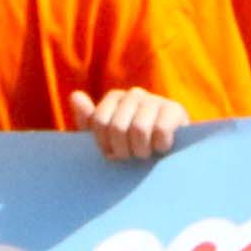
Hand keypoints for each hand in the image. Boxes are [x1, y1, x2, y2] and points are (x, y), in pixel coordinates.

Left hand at [74, 88, 190, 161]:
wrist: (171, 154)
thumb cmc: (133, 147)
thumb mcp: (106, 138)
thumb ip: (88, 121)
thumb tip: (75, 95)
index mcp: (115, 98)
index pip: (99, 122)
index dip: (105, 145)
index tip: (113, 153)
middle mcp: (135, 94)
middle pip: (117, 127)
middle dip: (123, 150)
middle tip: (132, 156)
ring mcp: (156, 100)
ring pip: (139, 129)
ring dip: (142, 150)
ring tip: (147, 153)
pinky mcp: (175, 110)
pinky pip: (160, 131)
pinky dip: (160, 146)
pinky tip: (162, 147)